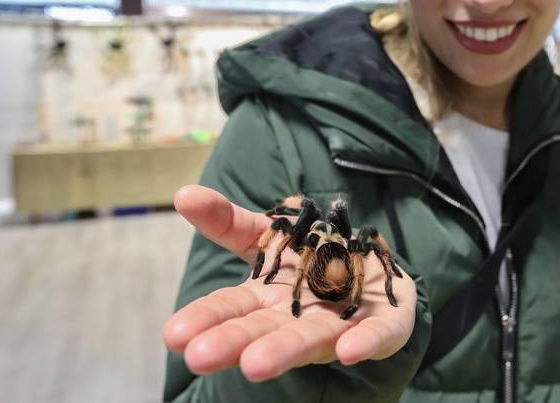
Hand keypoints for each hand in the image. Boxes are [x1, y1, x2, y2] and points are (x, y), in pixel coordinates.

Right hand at [164, 185, 416, 381]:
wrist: (374, 269)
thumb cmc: (312, 259)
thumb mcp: (268, 235)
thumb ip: (228, 221)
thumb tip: (182, 194)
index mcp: (268, 300)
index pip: (231, 309)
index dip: (205, 320)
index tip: (174, 334)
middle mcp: (298, 319)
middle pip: (264, 330)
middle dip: (234, 342)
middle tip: (200, 357)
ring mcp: (341, 325)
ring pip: (311, 339)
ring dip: (285, 351)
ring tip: (255, 365)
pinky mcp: (386, 326)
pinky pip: (377, 336)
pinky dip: (364, 343)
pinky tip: (351, 351)